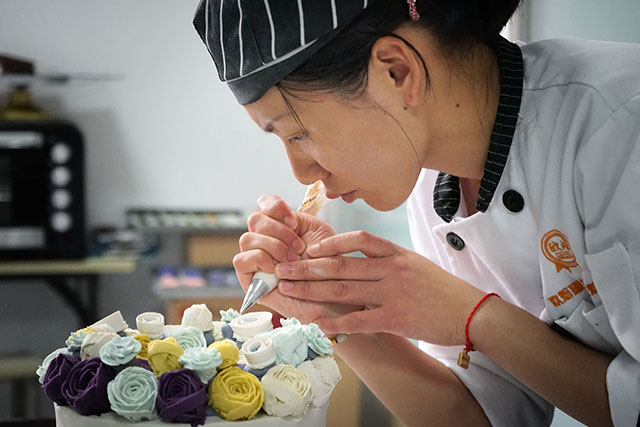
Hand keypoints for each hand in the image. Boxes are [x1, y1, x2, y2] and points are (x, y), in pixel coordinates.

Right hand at [233, 194, 361, 322]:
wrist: (333, 297)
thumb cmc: (329, 267)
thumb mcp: (320, 235)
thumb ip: (300, 219)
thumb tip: (282, 217)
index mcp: (282, 226)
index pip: (265, 203)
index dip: (276, 207)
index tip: (294, 223)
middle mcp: (265, 240)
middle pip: (255, 219)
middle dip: (279, 232)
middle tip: (298, 248)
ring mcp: (256, 259)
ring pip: (247, 238)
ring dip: (272, 247)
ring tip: (291, 262)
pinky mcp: (249, 279)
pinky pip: (241, 260)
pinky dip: (259, 260)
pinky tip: (277, 270)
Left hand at [274, 230, 485, 345]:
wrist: (472, 312)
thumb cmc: (442, 290)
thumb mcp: (416, 265)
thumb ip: (388, 262)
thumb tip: (359, 263)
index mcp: (397, 254)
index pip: (359, 240)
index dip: (332, 243)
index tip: (311, 250)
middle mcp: (392, 269)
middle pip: (341, 266)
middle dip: (307, 268)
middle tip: (282, 270)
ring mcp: (393, 293)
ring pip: (343, 290)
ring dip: (311, 291)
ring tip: (288, 291)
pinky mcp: (396, 318)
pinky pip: (359, 320)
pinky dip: (335, 323)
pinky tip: (317, 324)